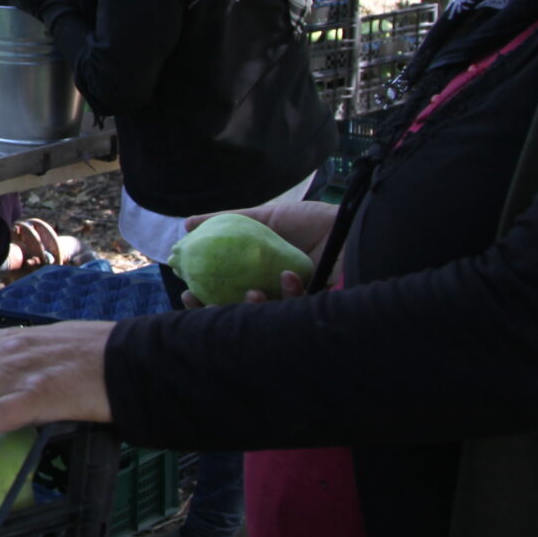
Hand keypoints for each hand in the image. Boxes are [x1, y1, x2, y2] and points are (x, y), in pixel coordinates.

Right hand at [175, 199, 340, 304]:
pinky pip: (292, 312)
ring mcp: (293, 306)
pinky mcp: (313, 313)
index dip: (204, 298)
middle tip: (205, 307)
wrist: (349, 228)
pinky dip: (288, 293)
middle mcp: (273, 294)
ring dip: (253, 308)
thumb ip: (229, 220)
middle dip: (219, 316)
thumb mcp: (267, 217)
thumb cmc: (312, 223)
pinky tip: (290, 276)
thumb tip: (187, 224)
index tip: (187, 294)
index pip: (225, 293)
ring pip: (263, 320)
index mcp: (259, 276)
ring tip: (252, 294)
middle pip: (239, 313)